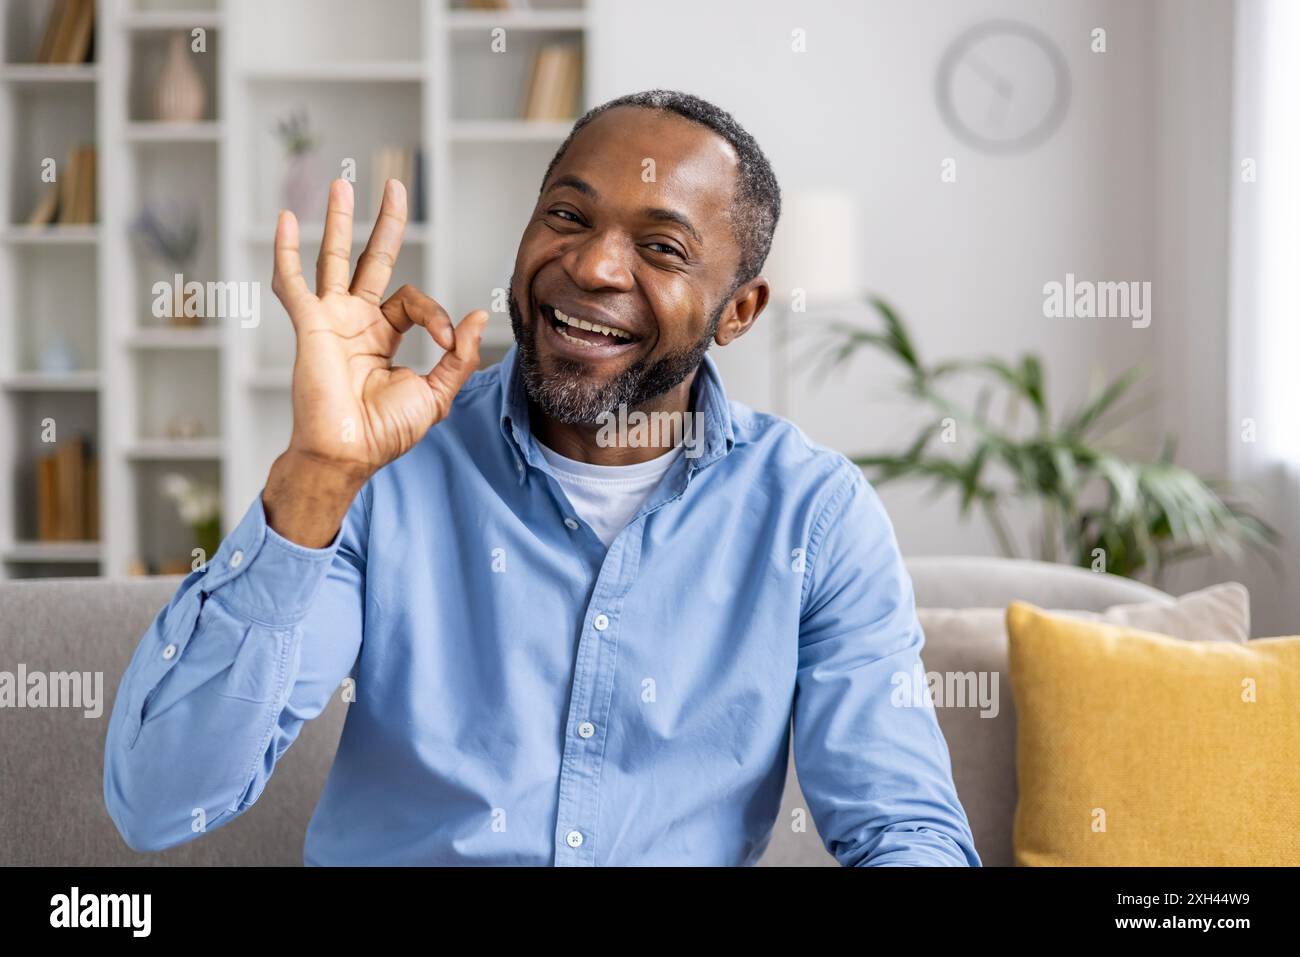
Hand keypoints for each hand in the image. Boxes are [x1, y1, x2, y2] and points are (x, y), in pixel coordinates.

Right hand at [271, 177, 487, 481]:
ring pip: (335, 260)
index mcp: (382, 336)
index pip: (413, 301)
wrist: (349, 452)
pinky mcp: (309, 325)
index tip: (447, 341)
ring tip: (342, 184)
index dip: (437, 315)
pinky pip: (293, 282)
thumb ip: (459, 355)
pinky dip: (288, 252)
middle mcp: (355, 322)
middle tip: (394, 185)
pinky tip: (288, 219)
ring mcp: (330, 320)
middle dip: (385, 223)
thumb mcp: (436, 392)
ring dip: (340, 221)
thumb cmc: (385, 431)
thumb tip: (479, 316)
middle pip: (373, 259)